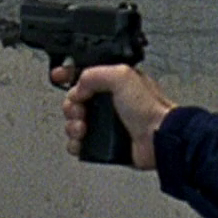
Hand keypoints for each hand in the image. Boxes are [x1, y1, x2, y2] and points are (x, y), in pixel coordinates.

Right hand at [53, 63, 176, 169]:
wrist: (159, 139)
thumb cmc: (150, 108)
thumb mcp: (122, 76)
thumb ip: (94, 74)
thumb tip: (78, 87)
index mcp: (114, 82)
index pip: (84, 74)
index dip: (68, 73)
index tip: (58, 76)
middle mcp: (109, 102)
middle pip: (74, 100)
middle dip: (71, 105)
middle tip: (79, 109)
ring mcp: (106, 124)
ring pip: (74, 122)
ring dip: (72, 125)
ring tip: (82, 128)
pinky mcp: (104, 144)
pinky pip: (80, 143)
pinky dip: (76, 144)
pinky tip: (82, 141)